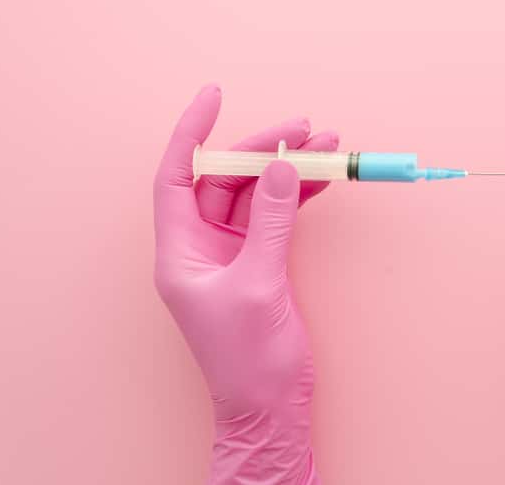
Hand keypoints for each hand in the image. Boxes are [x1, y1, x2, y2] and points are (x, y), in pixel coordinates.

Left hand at [153, 85, 336, 484]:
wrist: (268, 407)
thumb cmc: (248, 359)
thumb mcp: (258, 283)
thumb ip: (269, 222)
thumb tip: (280, 168)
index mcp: (182, 251)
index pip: (178, 176)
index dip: (192, 132)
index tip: (214, 96)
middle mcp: (202, 247)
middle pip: (227, 179)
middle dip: (264, 149)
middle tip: (304, 128)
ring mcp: (232, 254)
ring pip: (257, 194)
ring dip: (289, 169)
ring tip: (326, 145)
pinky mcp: (260, 264)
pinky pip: (276, 216)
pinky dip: (299, 196)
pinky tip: (323, 180)